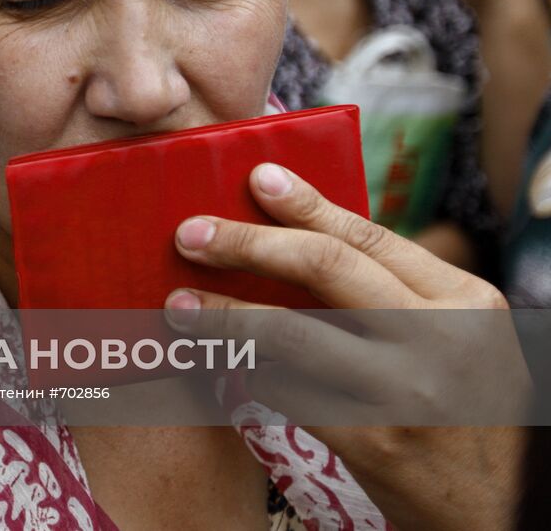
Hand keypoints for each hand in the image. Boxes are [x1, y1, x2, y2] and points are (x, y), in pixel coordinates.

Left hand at [165, 162, 528, 530]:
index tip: (255, 179)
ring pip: (290, 333)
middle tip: (189, 235)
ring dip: (223, 317)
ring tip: (177, 307)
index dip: (304, 204)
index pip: (368, 235)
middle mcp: (439, 336)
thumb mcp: (458, 337)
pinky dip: (252, 376)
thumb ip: (394, 292)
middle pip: (322, 267)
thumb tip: (294, 240)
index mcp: (463, 299)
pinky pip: (289, 393)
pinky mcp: (373, 441)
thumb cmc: (466, 409)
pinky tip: (229, 368)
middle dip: (244, 245)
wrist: (500, 509)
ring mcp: (406, 391)